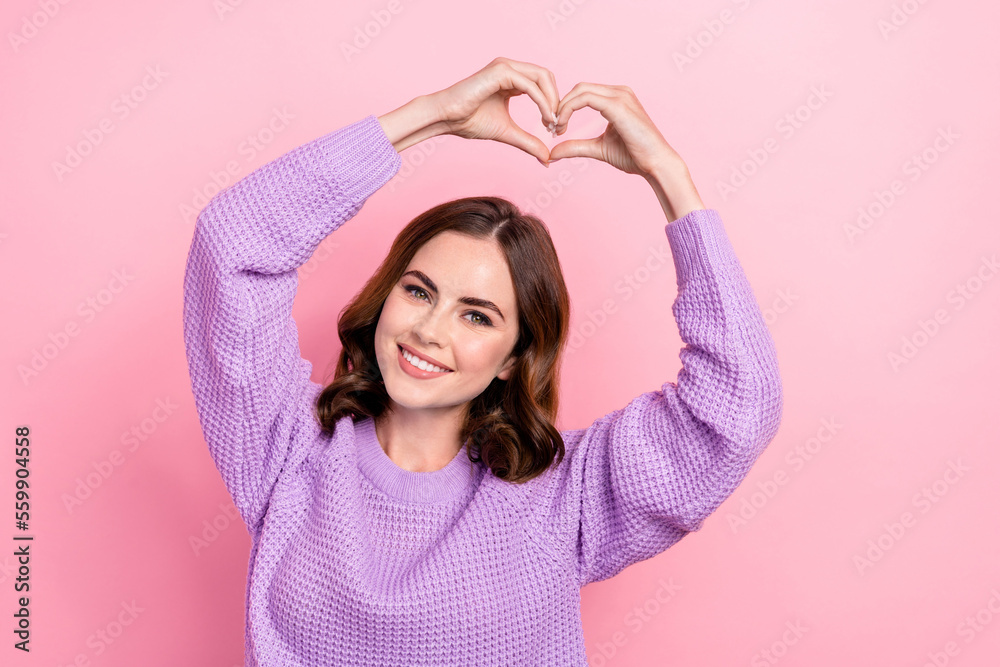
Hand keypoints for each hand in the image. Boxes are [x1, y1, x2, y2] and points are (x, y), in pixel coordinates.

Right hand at [428, 57, 560, 164]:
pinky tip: (545, 118)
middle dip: (557, 101)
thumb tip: (547, 158)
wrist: (446, 118)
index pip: (543, 83)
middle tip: (557, 126)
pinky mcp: (500, 71)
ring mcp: (505, 67)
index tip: (554, 127)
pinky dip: (541, 101)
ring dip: (552, 101)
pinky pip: (530, 85)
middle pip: (547, 77)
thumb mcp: (507, 132)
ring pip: (542, 77)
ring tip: (552, 123)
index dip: (553, 104)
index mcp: (511, 78)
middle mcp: (510, 68)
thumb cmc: (469, 121)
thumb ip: (528, 142)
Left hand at [548, 83, 685, 177]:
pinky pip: (585, 98)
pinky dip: (568, 110)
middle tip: (551, 128)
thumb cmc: (634, 156)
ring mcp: (620, 96)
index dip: (564, 107)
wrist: (656, 164)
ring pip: (580, 90)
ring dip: (562, 107)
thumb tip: (552, 153)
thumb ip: (576, 147)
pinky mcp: (618, 105)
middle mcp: (619, 92)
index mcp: (616, 99)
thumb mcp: (598, 148)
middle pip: (579, 88)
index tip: (555, 128)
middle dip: (560, 105)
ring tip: (556, 128)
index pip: (583, 93)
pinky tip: (562, 126)